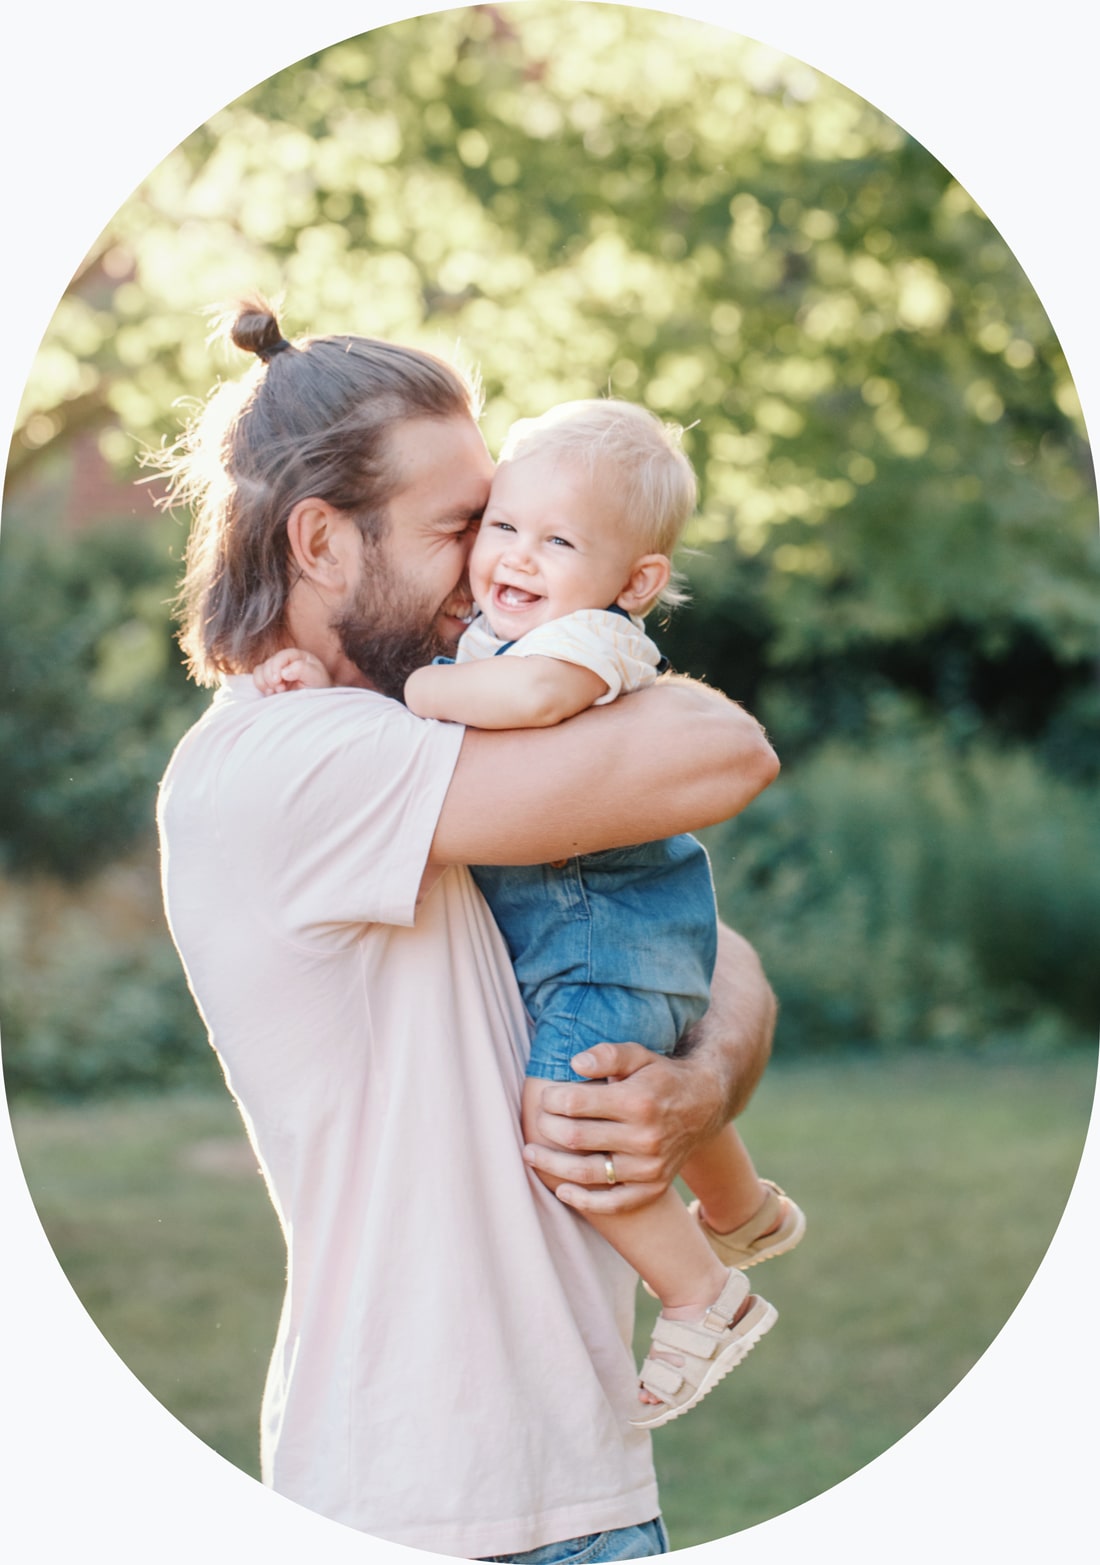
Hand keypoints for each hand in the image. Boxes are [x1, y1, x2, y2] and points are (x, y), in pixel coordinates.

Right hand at [252, 647, 331, 694]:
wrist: (316, 702)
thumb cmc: (319, 687)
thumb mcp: (316, 677)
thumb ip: (302, 669)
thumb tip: (284, 672)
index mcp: (297, 656)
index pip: (281, 656)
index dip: (276, 667)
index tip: (277, 681)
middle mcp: (284, 662)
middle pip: (268, 664)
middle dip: (271, 678)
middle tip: (281, 689)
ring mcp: (276, 671)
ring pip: (260, 671)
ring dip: (265, 682)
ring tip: (277, 692)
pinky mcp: (270, 682)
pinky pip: (258, 680)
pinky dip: (261, 687)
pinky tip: (271, 693)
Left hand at [523, 1042, 727, 1214]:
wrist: (705, 1104)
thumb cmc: (661, 1077)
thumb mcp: (639, 1055)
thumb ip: (607, 1054)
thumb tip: (574, 1063)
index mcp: (637, 1101)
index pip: (575, 1104)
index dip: (551, 1100)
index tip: (545, 1096)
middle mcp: (645, 1137)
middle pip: (576, 1138)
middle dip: (547, 1129)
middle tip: (536, 1122)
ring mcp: (649, 1166)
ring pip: (588, 1173)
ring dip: (552, 1165)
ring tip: (531, 1153)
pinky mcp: (653, 1187)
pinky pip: (614, 1203)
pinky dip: (585, 1201)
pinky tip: (562, 1190)